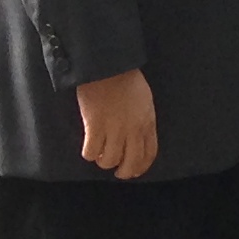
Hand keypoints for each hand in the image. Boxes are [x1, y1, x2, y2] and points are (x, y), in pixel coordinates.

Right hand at [76, 66, 158, 180]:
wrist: (108, 66)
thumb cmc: (126, 79)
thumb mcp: (145, 101)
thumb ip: (143, 120)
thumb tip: (137, 137)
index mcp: (147, 122)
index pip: (149, 153)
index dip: (141, 167)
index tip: (134, 171)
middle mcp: (133, 129)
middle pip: (131, 162)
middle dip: (124, 172)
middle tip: (117, 172)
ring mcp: (114, 129)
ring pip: (110, 160)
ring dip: (104, 161)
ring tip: (100, 155)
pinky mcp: (95, 126)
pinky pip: (91, 151)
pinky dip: (89, 154)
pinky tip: (89, 148)